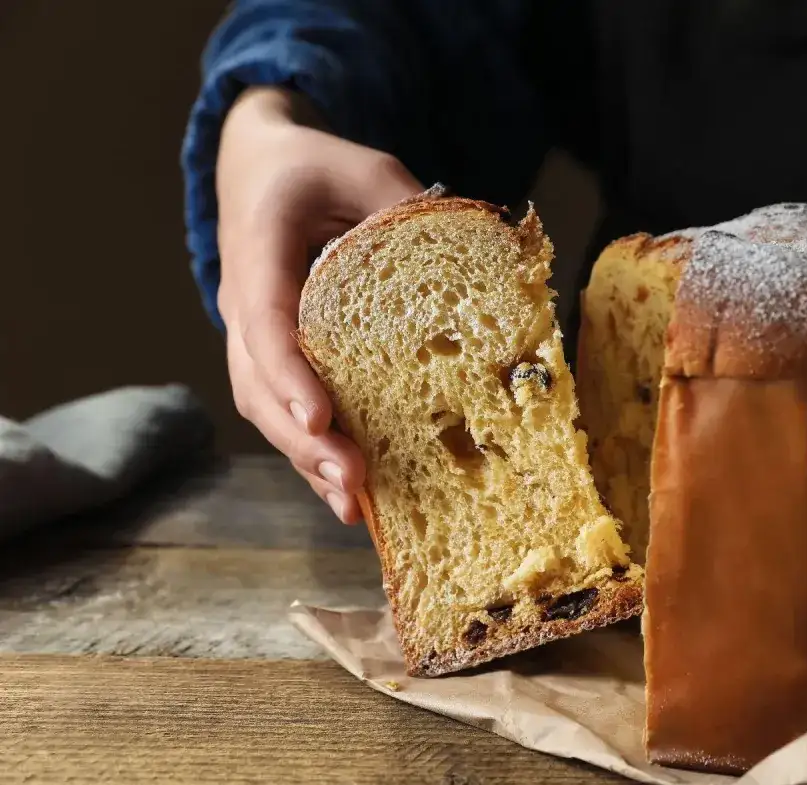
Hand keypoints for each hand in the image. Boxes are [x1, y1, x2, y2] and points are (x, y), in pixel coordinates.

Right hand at [215, 87, 424, 522]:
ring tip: (355, 504)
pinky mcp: (272, 357)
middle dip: (302, 439)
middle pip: (257, 383)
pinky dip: (312, 452)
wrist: (259, 168)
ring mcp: (252, 334)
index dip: (288, 372)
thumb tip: (473, 259)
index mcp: (259, 248)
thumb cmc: (316, 167)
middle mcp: (243, 300)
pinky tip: (351, 494)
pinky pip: (282, 410)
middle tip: (352, 481)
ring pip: (264, 408)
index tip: (320, 416)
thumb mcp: (367, 168)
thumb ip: (406, 210)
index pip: (264, 318)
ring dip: (305, 458)